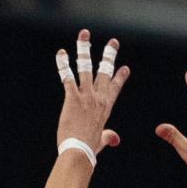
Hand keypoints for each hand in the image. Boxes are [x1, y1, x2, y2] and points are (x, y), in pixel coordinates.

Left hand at [54, 29, 129, 153]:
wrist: (79, 152)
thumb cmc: (88, 148)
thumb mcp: (101, 141)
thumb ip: (108, 137)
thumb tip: (115, 139)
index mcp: (106, 108)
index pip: (115, 87)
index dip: (120, 77)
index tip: (125, 67)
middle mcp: (99, 99)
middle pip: (105, 72)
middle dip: (109, 55)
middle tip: (113, 42)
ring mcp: (86, 97)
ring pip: (86, 68)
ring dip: (85, 49)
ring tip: (85, 35)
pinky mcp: (72, 98)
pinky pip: (67, 77)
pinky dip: (63, 64)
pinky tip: (61, 53)